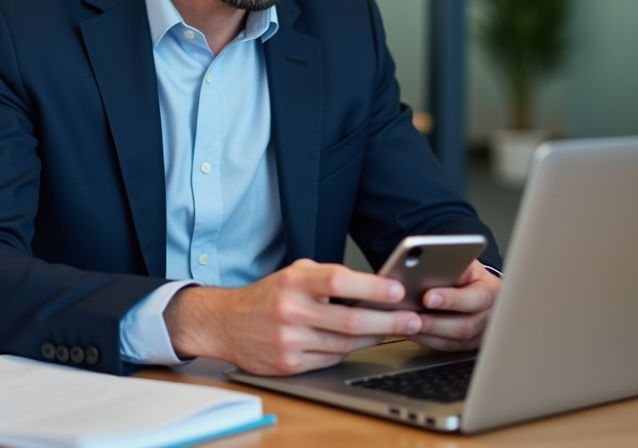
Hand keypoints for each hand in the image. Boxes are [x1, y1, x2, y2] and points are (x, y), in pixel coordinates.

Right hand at [163, 259, 423, 375]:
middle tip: (412, 319)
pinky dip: (350, 351)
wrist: (225, 323)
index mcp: (293, 281)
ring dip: (374, 338)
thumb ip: (328, 277)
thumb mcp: (293, 273)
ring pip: (344, 344)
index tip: (397, 290)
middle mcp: (290, 310)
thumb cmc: (267, 296)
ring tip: (394, 329)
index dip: (371, 287)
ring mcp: (289, 340)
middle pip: (349, 320)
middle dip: (387, 321)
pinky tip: (363, 342)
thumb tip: (374, 285)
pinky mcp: (289, 364)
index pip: (337, 281)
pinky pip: (331, 360)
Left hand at [411, 259, 501, 351]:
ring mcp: (481, 334)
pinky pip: (447, 347)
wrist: (482, 289)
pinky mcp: (468, 345)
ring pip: (455, 341)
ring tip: (407, 324)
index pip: (476, 298)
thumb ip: (455, 266)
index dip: (452, 300)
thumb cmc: (471, 275)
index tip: (428, 297)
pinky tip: (412, 331)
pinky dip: (427, 340)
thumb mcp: (467, 264)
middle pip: (465, 326)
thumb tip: (432, 265)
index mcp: (492, 291)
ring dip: (428, 334)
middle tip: (412, 316)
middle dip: (435, 322)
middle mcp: (490, 316)